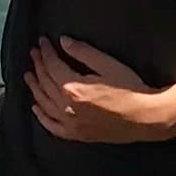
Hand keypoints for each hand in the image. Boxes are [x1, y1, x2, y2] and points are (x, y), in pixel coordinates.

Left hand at [24, 34, 172, 143]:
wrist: (145, 118)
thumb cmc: (130, 89)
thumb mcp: (108, 64)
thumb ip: (83, 52)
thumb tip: (63, 41)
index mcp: (73, 88)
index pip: (52, 65)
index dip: (46, 51)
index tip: (42, 41)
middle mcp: (67, 107)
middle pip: (45, 82)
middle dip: (38, 65)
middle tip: (34, 53)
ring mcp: (70, 123)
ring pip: (44, 103)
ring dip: (35, 87)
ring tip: (30, 74)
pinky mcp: (77, 134)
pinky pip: (52, 126)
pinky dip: (41, 116)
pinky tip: (36, 107)